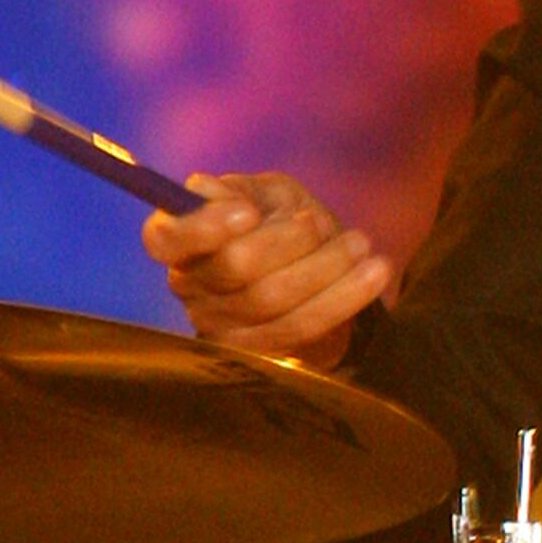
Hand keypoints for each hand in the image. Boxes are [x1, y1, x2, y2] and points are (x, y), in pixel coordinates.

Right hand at [143, 170, 396, 359]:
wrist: (313, 268)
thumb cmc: (278, 220)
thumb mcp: (263, 193)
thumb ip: (240, 190)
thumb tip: (208, 192)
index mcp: (177, 240)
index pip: (166, 238)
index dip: (203, 226)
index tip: (249, 212)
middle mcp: (190, 287)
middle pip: (235, 266)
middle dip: (288, 241)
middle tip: (318, 222)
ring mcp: (220, 326)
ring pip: (274, 299)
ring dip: (326, 267)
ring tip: (361, 243)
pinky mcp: (258, 353)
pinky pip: (303, 326)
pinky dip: (345, 296)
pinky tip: (375, 271)